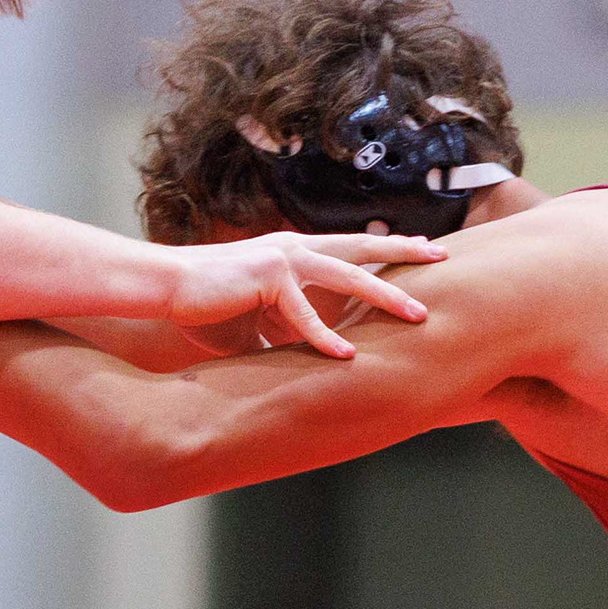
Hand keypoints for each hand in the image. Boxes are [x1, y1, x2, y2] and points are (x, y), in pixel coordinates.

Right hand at [158, 231, 444, 358]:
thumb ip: (281, 331)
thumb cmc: (204, 305)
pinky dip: (323, 336)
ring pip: (347, 277)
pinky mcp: (267, 276)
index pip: (351, 248)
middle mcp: (295, 247)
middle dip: (405, 253)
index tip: (421, 248)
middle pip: (362, 248)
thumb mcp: (254, 320)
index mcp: (294, 252)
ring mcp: (283, 258)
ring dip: (385, 295)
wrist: (164, 287)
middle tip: (443, 257)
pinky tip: (345, 355)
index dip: (387, 248)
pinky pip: (303, 313)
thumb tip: (297, 361)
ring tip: (418, 315)